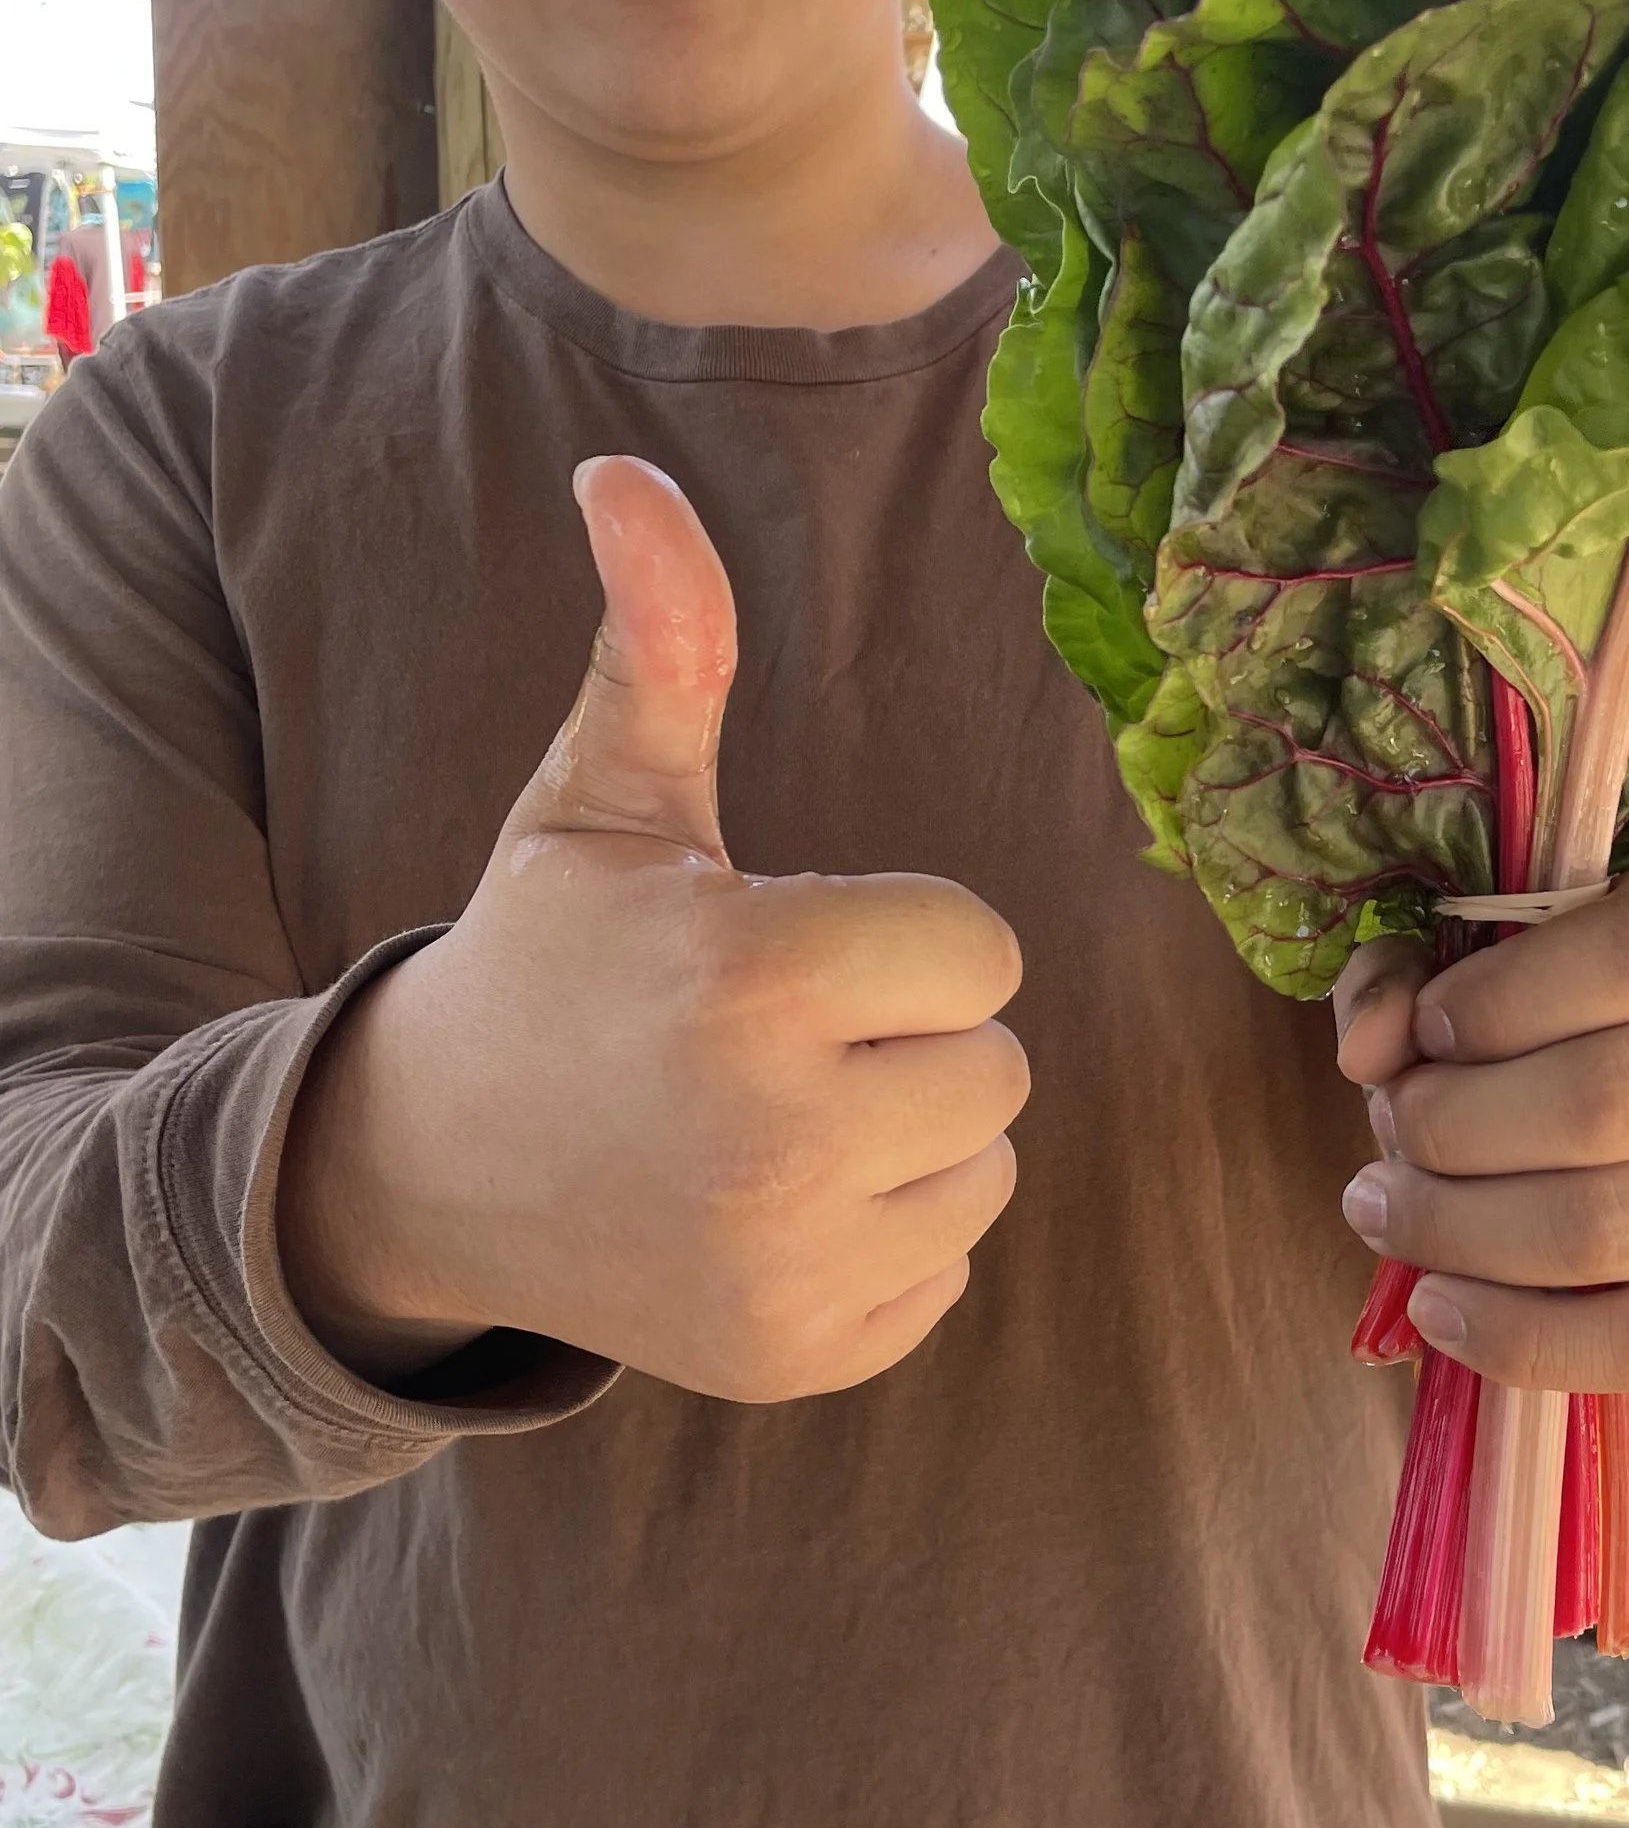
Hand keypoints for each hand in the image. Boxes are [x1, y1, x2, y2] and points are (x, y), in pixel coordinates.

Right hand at [278, 457, 1027, 1400]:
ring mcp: (786, 1268)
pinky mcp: (797, 1356)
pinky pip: (944, 1277)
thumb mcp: (604, 800)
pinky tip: (774, 1208)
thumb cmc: (550, 959)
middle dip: (915, 1035)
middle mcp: (776, 1139)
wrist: (431, 1168)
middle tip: (790, 1035)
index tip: (803, 946)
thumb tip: (623, 472)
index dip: (904, 935)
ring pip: (984, 1171)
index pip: (980, 948)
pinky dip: (883, 1244)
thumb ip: (662, 643)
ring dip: (912, 1139)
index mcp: (749, 981)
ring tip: (781, 1115)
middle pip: (997, 1065)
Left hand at [1331, 876, 1628, 1396]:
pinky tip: (1436, 1306)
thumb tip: (1366, 1049)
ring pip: (1609, 1227)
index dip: (1504, 998)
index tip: (1428, 1031)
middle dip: (1457, 1124)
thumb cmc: (1558, 1030)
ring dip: (1460, 1229)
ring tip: (1383, 1211)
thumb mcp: (1486, 975)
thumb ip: (1407, 981)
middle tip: (1392, 1125)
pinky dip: (1516, 1338)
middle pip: (1610, 1100)